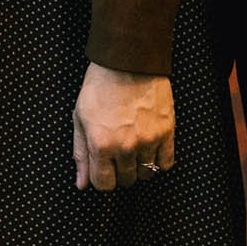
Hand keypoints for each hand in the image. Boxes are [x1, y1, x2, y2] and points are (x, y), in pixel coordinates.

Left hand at [71, 60, 175, 190]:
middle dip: (119, 172)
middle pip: (126, 181)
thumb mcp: (80, 117)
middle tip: (117, 153)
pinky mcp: (167, 132)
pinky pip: (166, 164)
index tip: (103, 169)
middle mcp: (125, 147)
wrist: (127, 61)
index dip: (101, 179)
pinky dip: (158, 161)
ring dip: (138, 167)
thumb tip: (81, 184)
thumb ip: (81, 153)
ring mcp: (148, 140)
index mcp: (101, 144)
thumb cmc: (100, 86)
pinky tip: (150, 148)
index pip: (103, 184)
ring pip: (146, 174)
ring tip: (133, 148)